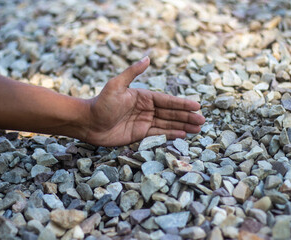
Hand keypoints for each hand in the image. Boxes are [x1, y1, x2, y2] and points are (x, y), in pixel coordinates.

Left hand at [80, 56, 205, 146]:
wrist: (88, 123)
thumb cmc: (101, 103)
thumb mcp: (116, 85)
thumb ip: (132, 73)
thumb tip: (148, 58)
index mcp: (143, 96)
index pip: (167, 101)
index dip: (182, 104)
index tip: (197, 106)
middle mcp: (146, 109)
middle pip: (171, 113)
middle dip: (187, 116)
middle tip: (202, 120)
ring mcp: (144, 122)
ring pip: (167, 124)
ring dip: (183, 125)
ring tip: (197, 128)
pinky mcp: (140, 134)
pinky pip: (158, 134)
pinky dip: (171, 134)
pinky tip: (183, 135)